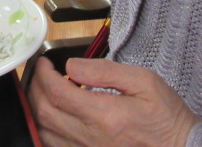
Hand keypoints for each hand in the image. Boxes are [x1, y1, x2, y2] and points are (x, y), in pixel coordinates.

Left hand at [28, 57, 199, 146]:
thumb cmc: (166, 115)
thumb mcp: (143, 81)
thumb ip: (104, 71)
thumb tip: (71, 66)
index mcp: (104, 114)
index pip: (57, 93)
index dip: (43, 74)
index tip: (43, 62)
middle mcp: (90, 137)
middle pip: (44, 112)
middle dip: (34, 88)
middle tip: (39, 73)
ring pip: (44, 132)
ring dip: (36, 108)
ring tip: (43, 91)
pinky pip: (55, 146)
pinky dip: (45, 129)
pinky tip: (52, 116)